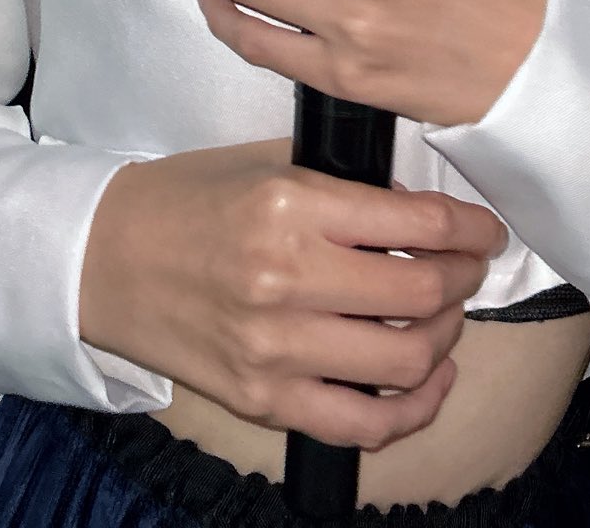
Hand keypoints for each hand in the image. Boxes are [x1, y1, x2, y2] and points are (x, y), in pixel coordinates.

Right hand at [78, 138, 509, 448]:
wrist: (105, 259)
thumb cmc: (187, 202)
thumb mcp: (266, 167)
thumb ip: (344, 190)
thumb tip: (424, 215)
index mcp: (288, 204)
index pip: (416, 221)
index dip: (469, 228)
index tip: (484, 229)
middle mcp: (285, 278)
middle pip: (421, 292)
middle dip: (465, 278)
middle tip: (469, 267)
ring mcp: (273, 349)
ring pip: (405, 359)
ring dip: (445, 337)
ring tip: (444, 316)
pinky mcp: (261, 400)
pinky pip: (362, 424)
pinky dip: (412, 408)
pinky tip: (428, 379)